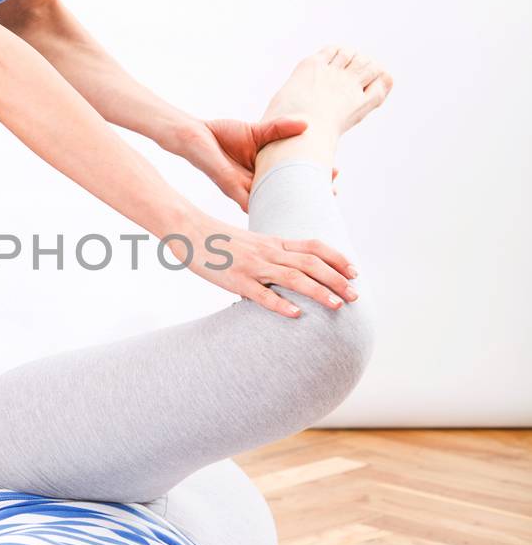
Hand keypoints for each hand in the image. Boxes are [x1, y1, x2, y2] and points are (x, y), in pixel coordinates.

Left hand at [175, 117, 338, 212]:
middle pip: (287, 195)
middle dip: (310, 194)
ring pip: (273, 201)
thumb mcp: (259, 131)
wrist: (194, 136)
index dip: (314, 178)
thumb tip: (306, 125)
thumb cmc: (222, 135)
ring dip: (293, 202)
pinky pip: (250, 200)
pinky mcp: (231, 186)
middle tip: (333, 192)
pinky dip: (265, 204)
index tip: (336, 173)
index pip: (293, 178)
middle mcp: (256, 184)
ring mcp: (244, 188)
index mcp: (264, 172)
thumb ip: (281, 129)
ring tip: (316, 202)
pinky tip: (281, 207)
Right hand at [175, 208, 358, 317]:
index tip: (355, 271)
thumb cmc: (218, 239)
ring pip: (294, 277)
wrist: (188, 229)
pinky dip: (281, 305)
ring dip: (319, 292)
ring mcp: (252, 266)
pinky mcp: (235, 279)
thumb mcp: (250, 241)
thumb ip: (271, 252)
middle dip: (337, 280)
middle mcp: (268, 251)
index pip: (313, 246)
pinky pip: (262, 294)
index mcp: (273, 241)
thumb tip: (288, 267)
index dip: (337, 258)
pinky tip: (297, 315)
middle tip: (356, 295)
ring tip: (337, 306)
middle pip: (311, 263)